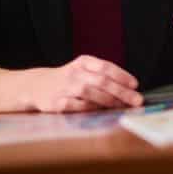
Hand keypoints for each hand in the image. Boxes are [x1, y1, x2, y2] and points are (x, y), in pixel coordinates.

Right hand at [24, 55, 142, 111]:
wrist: (35, 86)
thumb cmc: (68, 79)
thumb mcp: (83, 70)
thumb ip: (102, 76)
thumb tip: (129, 89)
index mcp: (83, 62)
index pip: (106, 67)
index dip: (122, 76)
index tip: (135, 85)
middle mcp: (74, 73)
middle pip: (101, 81)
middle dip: (122, 92)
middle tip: (136, 100)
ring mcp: (64, 87)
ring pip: (89, 92)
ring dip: (108, 101)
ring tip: (122, 106)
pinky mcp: (55, 103)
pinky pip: (75, 106)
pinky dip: (88, 108)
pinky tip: (99, 111)